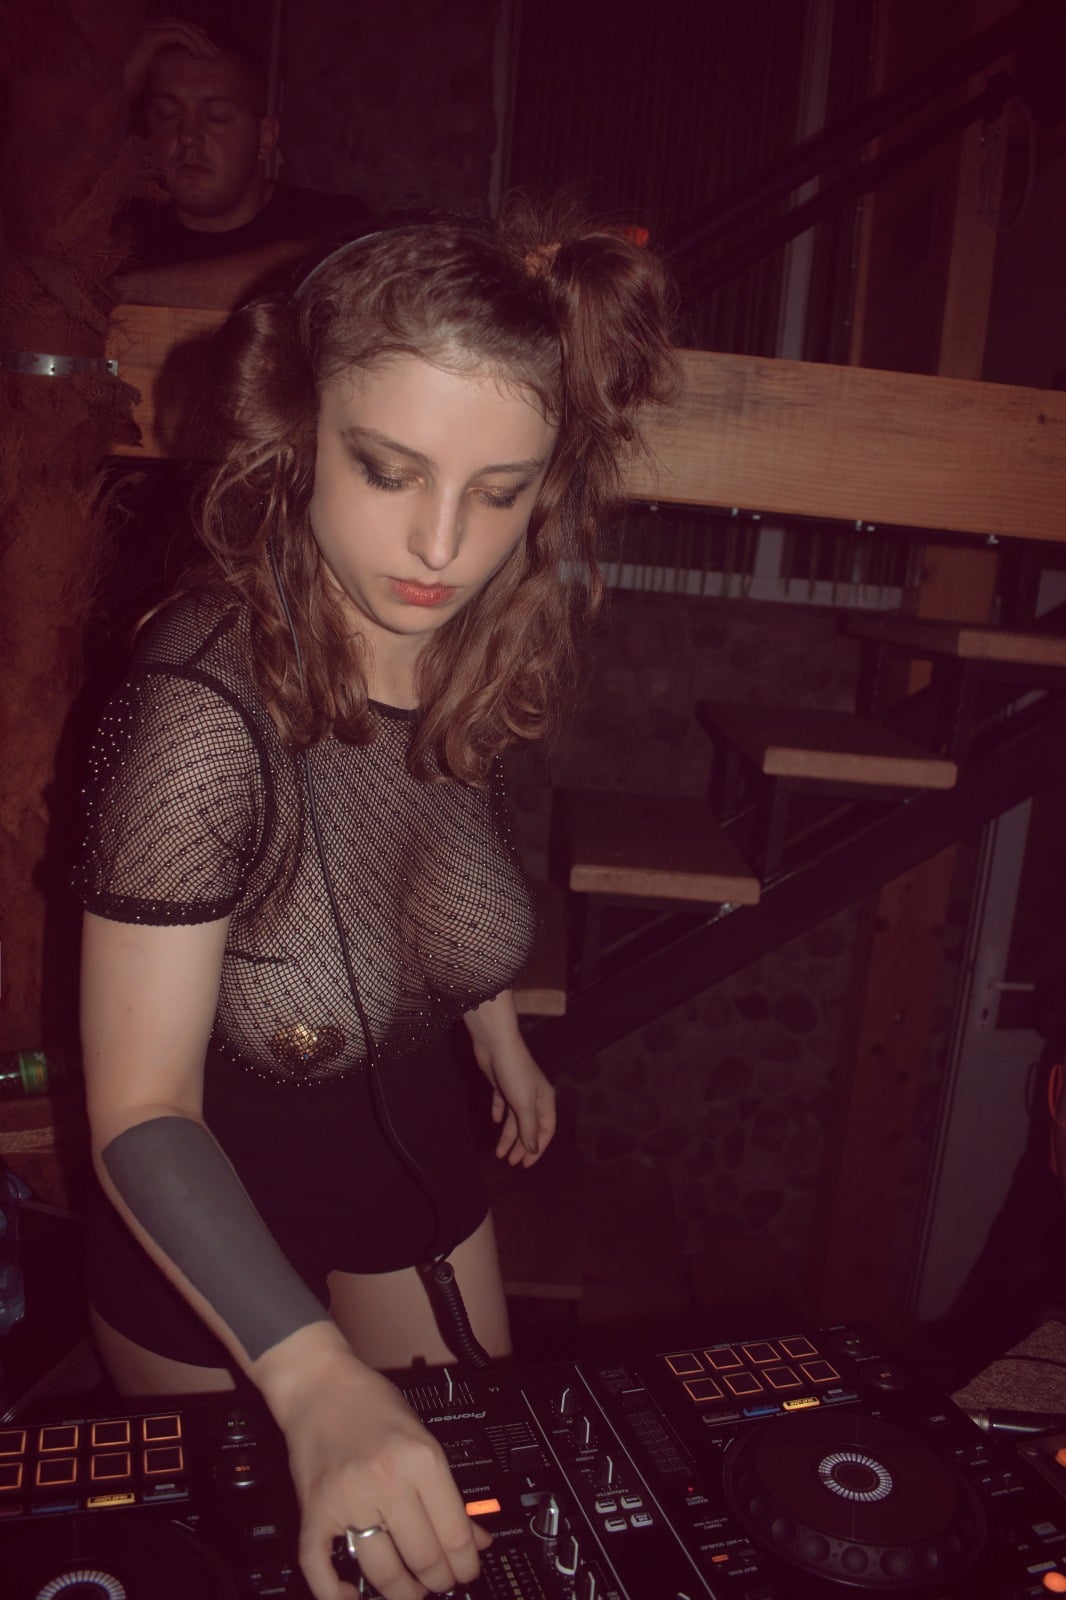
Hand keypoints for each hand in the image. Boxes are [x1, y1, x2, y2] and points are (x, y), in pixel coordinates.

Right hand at [123, 18, 218, 98]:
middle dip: (200, 36)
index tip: (206, 49)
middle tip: (215, 52)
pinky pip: (178, 34)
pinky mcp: (149, 36)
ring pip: (182, 27)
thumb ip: (161, 60)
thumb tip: (177, 66)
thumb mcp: (149, 69)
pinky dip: (192, 43)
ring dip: (200, 41)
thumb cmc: (128, 83)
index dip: (193, 35)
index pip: (174, 26)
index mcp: (146, 31)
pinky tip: (200, 56)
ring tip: (212, 55)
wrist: (114, 87)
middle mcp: (146, 25)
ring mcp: (147, 29)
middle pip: (180, 24)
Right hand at [259, 1331, 490, 1599]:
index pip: (454, 1533)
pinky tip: (354, 1596)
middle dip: (438, 1581)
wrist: (319, 1385)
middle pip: (422, 1557)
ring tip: (411, 1591)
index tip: (468, 1572)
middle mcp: (385, 1482)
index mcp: (420, 1459)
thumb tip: (475, 1536)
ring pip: (381, 1570)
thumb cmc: (371, 1404)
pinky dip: (337, 1593)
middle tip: (441, 1583)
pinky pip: (321, 1567)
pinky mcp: (314, 1511)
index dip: (466, 1564)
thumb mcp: (423, 1438)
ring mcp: (346, 1500)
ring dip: (402, 1592)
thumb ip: (448, 1491)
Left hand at [464, 996, 555, 1166]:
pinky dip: (499, 1113)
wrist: (497, 1044)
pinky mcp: (502, 1084)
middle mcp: (534, 1096)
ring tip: (499, 1152)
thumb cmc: (514, 1073)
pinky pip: (503, 1104)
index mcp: (545, 1100)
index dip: (537, 1148)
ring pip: (515, 1118)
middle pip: (529, 1127)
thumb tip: (533, 1149)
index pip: (546, 1130)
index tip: (525, 1164)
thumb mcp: (523, 1104)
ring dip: (508, 1135)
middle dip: (520, 1145)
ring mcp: (517, 1090)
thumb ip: (528, 1128)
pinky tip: (494, 1121)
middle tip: (511, 1162)